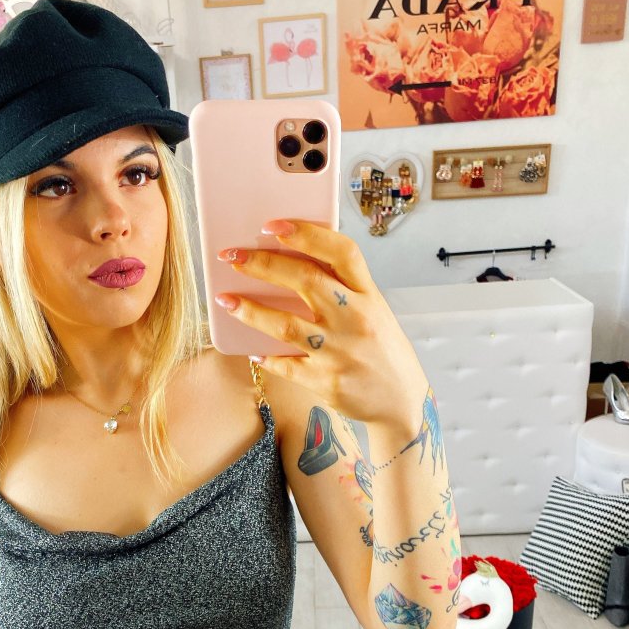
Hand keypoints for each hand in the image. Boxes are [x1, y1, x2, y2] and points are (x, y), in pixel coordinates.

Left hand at [214, 218, 428, 422]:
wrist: (401, 402)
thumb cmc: (383, 351)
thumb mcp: (375, 311)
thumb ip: (343, 289)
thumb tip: (295, 264)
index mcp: (369, 295)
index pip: (340, 252)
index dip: (305, 233)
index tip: (273, 226)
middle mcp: (355, 319)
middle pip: (304, 279)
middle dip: (262, 264)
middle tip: (233, 257)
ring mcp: (340, 352)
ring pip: (286, 324)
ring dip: (250, 310)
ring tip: (226, 300)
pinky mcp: (326, 382)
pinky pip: (285, 365)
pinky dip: (265, 355)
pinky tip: (252, 349)